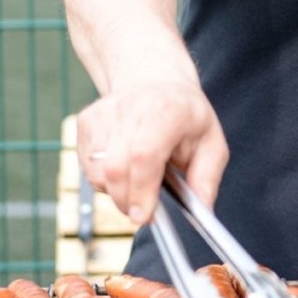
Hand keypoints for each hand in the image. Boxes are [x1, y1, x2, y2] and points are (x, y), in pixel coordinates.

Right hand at [76, 80, 229, 224]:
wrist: (154, 82)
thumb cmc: (185, 116)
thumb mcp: (211, 143)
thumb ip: (207, 178)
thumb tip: (203, 210)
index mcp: (168, 110)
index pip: (144, 154)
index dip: (141, 189)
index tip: (145, 216)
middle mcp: (131, 106)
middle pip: (116, 168)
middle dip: (127, 200)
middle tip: (143, 210)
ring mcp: (104, 112)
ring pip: (97, 171)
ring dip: (116, 191)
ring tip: (138, 180)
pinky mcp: (86, 120)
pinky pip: (87, 166)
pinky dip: (104, 178)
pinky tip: (124, 165)